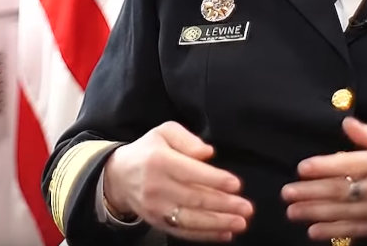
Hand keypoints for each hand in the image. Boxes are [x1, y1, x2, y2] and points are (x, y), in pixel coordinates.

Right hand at [103, 121, 253, 241]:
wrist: (120, 176)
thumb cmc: (149, 150)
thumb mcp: (164, 132)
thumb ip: (187, 139)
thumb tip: (208, 153)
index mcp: (160, 161)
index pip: (191, 172)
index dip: (215, 179)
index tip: (236, 184)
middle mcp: (157, 187)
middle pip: (194, 199)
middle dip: (224, 205)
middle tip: (247, 208)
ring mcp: (156, 208)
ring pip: (191, 219)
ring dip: (218, 223)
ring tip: (240, 223)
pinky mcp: (157, 223)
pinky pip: (184, 232)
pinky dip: (205, 235)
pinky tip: (225, 233)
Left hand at [281, 117, 366, 240]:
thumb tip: (346, 123)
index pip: (346, 165)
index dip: (321, 167)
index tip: (301, 168)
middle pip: (338, 191)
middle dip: (309, 192)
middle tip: (286, 193)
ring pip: (341, 212)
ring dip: (314, 213)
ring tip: (292, 211)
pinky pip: (353, 231)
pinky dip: (332, 233)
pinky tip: (314, 232)